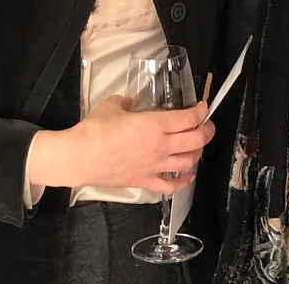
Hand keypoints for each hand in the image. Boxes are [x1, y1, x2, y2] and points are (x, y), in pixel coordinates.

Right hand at [28, 96, 213, 194]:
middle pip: (195, 140)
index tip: (203, 107)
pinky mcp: (145, 181)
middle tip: (207, 125)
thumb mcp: (111, 105)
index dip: (200, 111)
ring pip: (188, 162)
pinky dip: (183, 182)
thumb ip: (124, 102)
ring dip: (197, 153)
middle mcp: (160, 146)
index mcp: (154, 125)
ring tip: (197, 147)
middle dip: (207, 131)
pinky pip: (170, 185)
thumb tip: (129, 102)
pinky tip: (187, 176)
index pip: (188, 119)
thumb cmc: (96, 129)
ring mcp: (155, 166)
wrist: (81, 156)